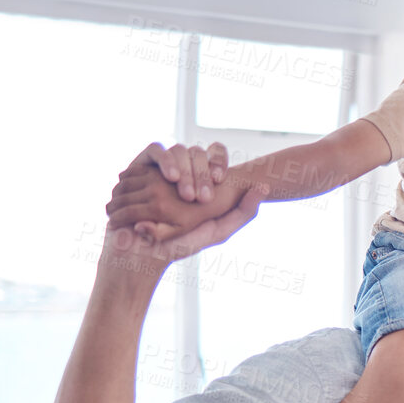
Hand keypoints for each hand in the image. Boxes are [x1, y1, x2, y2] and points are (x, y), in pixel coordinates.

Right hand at [106, 142, 250, 240]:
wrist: (140, 252)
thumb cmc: (178, 246)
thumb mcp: (217, 232)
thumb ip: (243, 213)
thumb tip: (263, 187)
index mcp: (202, 179)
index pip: (216, 153)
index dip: (220, 160)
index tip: (220, 180)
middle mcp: (182, 170)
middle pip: (198, 152)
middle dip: (202, 170)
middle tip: (201, 197)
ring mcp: (161, 167)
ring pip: (178, 149)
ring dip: (185, 167)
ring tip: (186, 192)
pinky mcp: (140, 167)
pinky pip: (154, 150)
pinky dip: (164, 159)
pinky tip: (171, 178)